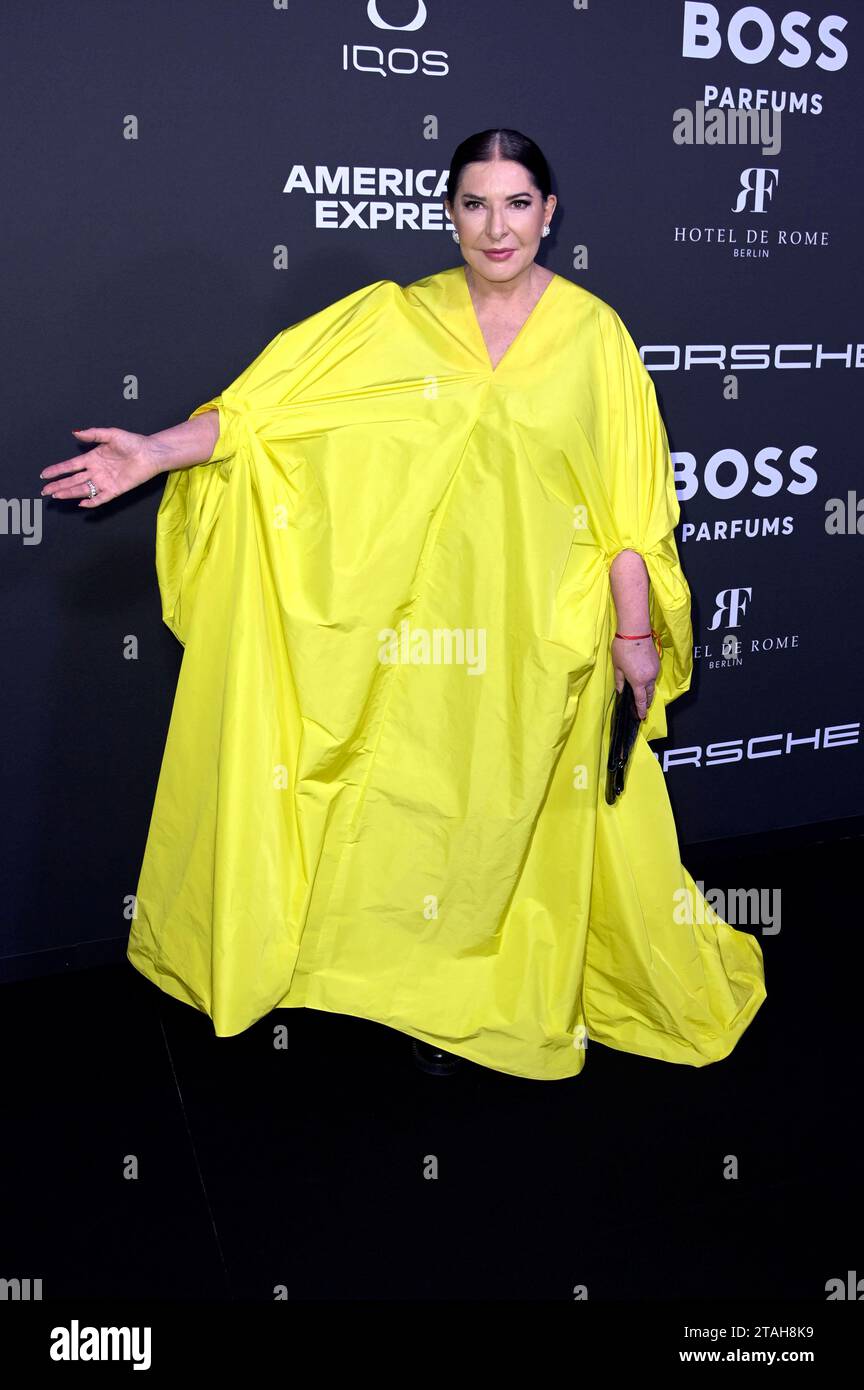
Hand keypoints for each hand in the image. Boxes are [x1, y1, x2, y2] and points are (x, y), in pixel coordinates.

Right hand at [40, 428, 161, 508]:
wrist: (150, 453)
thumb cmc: (132, 442)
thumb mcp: (110, 434)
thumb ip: (92, 434)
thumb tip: (75, 432)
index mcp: (92, 458)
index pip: (70, 466)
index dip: (57, 470)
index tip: (44, 474)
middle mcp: (96, 471)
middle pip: (73, 480)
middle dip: (58, 485)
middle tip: (45, 490)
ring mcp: (105, 481)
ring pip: (83, 489)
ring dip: (69, 492)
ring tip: (56, 495)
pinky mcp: (115, 490)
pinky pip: (101, 498)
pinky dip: (91, 501)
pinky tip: (81, 503)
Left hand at [611, 634, 659, 720]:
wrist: (635, 632)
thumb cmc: (622, 649)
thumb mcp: (617, 667)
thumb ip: (619, 681)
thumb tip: (620, 690)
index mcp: (638, 681)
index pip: (641, 700)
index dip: (641, 710)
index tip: (642, 717)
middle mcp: (649, 678)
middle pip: (649, 695)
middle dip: (646, 703)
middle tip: (641, 708)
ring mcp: (655, 670)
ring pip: (652, 685)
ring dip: (647, 691)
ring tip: (641, 695)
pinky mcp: (657, 663)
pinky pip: (653, 676)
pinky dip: (649, 681)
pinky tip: (643, 679)